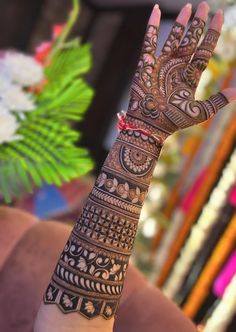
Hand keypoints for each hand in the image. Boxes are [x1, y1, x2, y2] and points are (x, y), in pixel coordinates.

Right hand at [127, 2, 235, 139]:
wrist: (150, 125)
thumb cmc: (173, 121)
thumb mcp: (199, 112)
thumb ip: (217, 101)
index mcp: (190, 76)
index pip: (204, 51)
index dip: (212, 34)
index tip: (219, 16)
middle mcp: (177, 67)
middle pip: (190, 41)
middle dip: (198, 25)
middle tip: (205, 6)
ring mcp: (162, 64)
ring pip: (173, 39)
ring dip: (180, 23)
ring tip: (189, 8)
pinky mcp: (146, 65)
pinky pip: (149, 42)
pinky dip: (151, 27)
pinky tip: (155, 11)